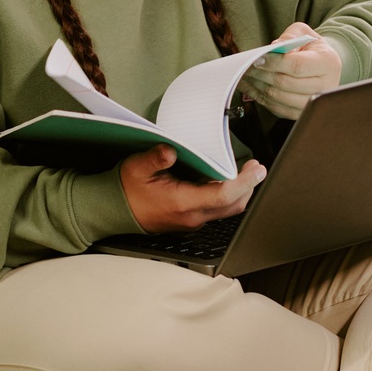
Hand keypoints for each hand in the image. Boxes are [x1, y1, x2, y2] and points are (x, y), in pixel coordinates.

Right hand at [120, 145, 265, 232]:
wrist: (115, 211)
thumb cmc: (126, 190)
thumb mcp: (136, 167)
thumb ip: (155, 158)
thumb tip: (171, 150)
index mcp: (182, 203)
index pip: (223, 196)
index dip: (244, 182)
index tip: (256, 169)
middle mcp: (192, 216)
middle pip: (233, 205)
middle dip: (249, 186)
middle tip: (256, 168)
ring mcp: (193, 220)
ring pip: (227, 209)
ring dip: (240, 191)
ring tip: (246, 172)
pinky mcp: (191, 219)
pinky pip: (217, 209)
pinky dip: (228, 195)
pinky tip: (227, 180)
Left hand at [239, 22, 341, 119]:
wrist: (321, 64)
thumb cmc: (310, 47)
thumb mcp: (303, 33)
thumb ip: (290, 36)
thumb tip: (274, 47)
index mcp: (328, 63)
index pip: (297, 66)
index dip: (274, 63)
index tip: (257, 59)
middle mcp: (324, 86)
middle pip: (286, 84)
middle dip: (261, 74)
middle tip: (246, 66)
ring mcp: (313, 102)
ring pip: (278, 98)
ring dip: (257, 86)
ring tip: (245, 75)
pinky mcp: (300, 113)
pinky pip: (276, 108)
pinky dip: (259, 97)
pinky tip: (250, 86)